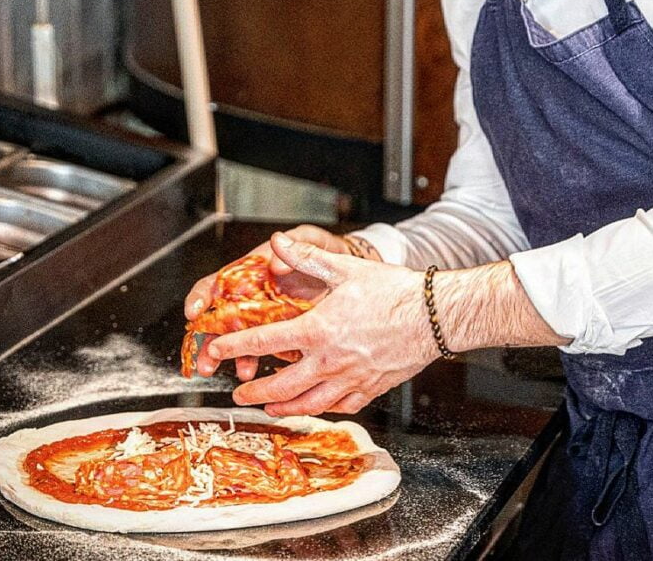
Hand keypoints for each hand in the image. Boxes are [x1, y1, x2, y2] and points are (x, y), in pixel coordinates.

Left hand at [197, 232, 438, 415]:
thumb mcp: (346, 268)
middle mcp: (330, 360)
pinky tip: (313, 405)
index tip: (217, 350)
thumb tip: (276, 243)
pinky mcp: (369, 389)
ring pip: (307, 403)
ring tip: (267, 406)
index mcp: (319, 329)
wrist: (435, 316)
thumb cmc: (394, 291)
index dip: (236, 346)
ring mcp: (350, 379)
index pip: (265, 341)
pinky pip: (338, 406)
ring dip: (281, 407)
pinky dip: (319, 408)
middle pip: (280, 384)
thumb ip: (307, 257)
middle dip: (254, 390)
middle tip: (238, 392)